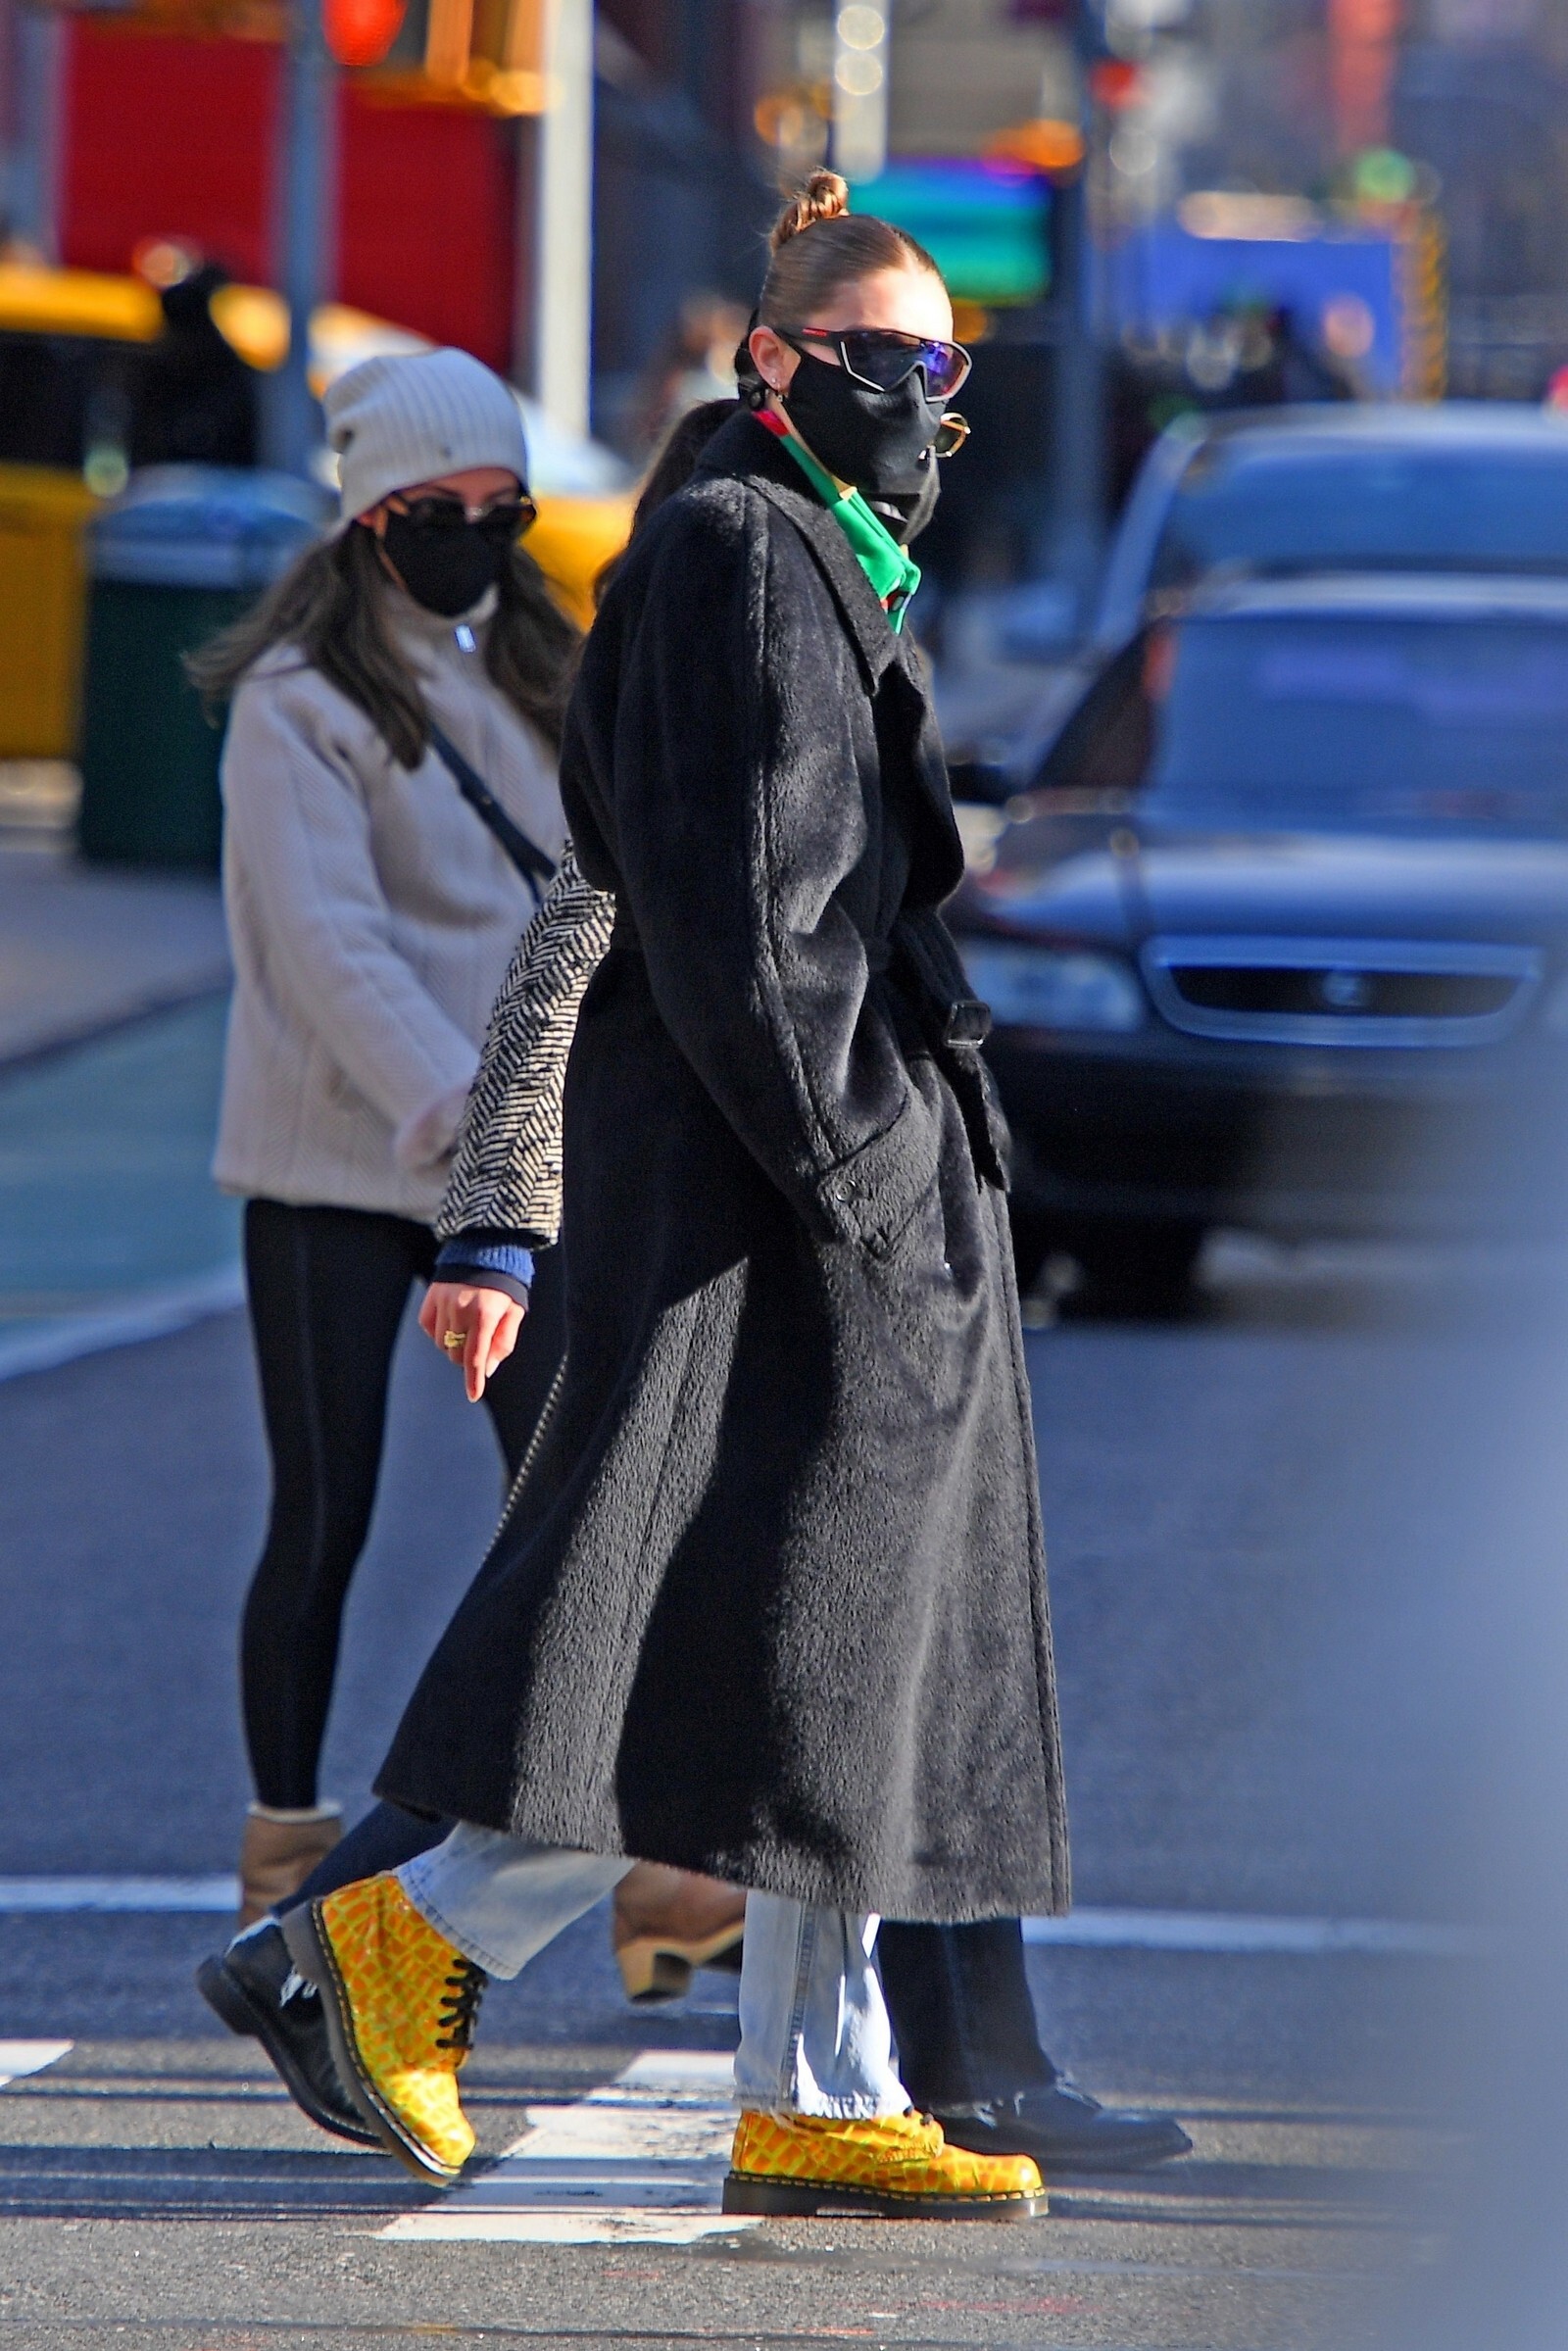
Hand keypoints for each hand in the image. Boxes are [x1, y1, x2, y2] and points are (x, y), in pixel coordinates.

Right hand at [419, 1279, 526, 1402]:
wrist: (487, 1249)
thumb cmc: (506, 1284)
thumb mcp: (514, 1311)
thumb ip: (503, 1342)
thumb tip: (487, 1369)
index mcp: (485, 1314)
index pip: (475, 1357)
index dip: (474, 1380)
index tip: (473, 1395)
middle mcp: (460, 1309)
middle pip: (456, 1354)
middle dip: (467, 1358)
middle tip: (478, 1345)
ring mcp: (443, 1302)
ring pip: (441, 1344)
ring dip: (453, 1345)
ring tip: (466, 1329)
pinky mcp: (431, 1297)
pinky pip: (429, 1328)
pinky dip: (439, 1332)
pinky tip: (451, 1322)